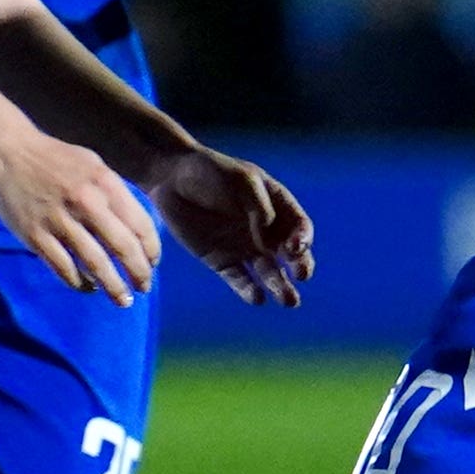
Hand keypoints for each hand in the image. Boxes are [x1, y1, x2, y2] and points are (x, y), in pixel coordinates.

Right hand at [0, 127, 161, 303]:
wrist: (7, 152)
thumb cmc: (53, 158)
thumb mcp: (93, 165)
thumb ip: (114, 194)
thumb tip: (136, 228)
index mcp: (105, 183)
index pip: (140, 225)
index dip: (151, 250)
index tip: (152, 264)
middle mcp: (86, 202)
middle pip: (123, 248)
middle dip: (139, 274)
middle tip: (143, 288)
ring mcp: (59, 221)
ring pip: (96, 264)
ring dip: (114, 287)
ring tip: (122, 300)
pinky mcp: (35, 235)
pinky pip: (64, 268)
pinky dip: (80, 284)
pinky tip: (88, 288)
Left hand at [154, 146, 311, 308]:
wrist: (171, 178)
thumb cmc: (210, 172)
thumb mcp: (241, 181)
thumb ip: (259, 207)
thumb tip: (268, 237)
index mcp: (276, 205)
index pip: (299, 226)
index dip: (303, 238)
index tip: (295, 247)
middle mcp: (265, 230)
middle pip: (290, 253)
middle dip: (300, 265)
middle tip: (302, 274)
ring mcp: (244, 247)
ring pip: (269, 272)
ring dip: (280, 286)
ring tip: (289, 301)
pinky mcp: (222, 261)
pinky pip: (239, 279)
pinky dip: (248, 290)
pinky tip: (256, 298)